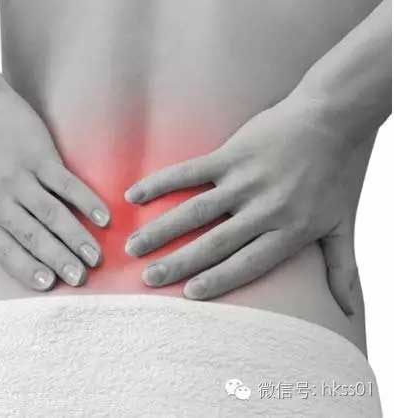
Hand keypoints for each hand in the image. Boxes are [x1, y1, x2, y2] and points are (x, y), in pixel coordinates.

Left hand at [0, 91, 109, 292]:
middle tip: (79, 279)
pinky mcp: (40, 158)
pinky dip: (86, 201)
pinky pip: (66, 184)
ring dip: (75, 236)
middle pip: (33, 235)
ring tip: (96, 257)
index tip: (49, 285)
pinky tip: (103, 219)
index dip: (26, 268)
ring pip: (51, 212)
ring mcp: (21, 178)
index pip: (6, 251)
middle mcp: (0, 201)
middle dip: (57, 259)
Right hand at [125, 95, 361, 313]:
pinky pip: (189, 172)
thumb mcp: (342, 224)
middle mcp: (264, 209)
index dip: (218, 279)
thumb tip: (349, 311)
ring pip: (195, 211)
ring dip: (162, 230)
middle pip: (215, 243)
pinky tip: (136, 196)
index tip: (189, 294)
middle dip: (179, 264)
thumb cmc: (336, 174)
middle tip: (149, 279)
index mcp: (289, 231)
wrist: (332, 118)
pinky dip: (161, 184)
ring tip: (134, 246)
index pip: (247, 263)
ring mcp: (244, 181)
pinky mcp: (230, 155)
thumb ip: (341, 269)